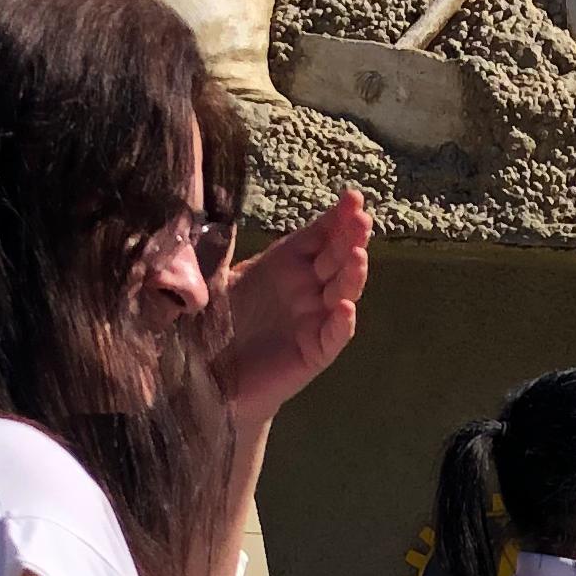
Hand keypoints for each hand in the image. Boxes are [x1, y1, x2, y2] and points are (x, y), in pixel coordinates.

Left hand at [214, 189, 369, 424]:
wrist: (214, 378)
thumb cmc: (222, 324)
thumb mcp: (219, 280)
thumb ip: (221, 251)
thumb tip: (214, 215)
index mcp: (289, 265)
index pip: (319, 236)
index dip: (336, 218)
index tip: (352, 197)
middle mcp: (308, 288)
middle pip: (336, 260)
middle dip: (351, 239)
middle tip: (361, 219)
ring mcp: (315, 319)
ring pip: (342, 293)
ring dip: (352, 275)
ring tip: (358, 257)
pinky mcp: (314, 353)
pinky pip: (332, 337)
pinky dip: (341, 324)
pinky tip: (345, 308)